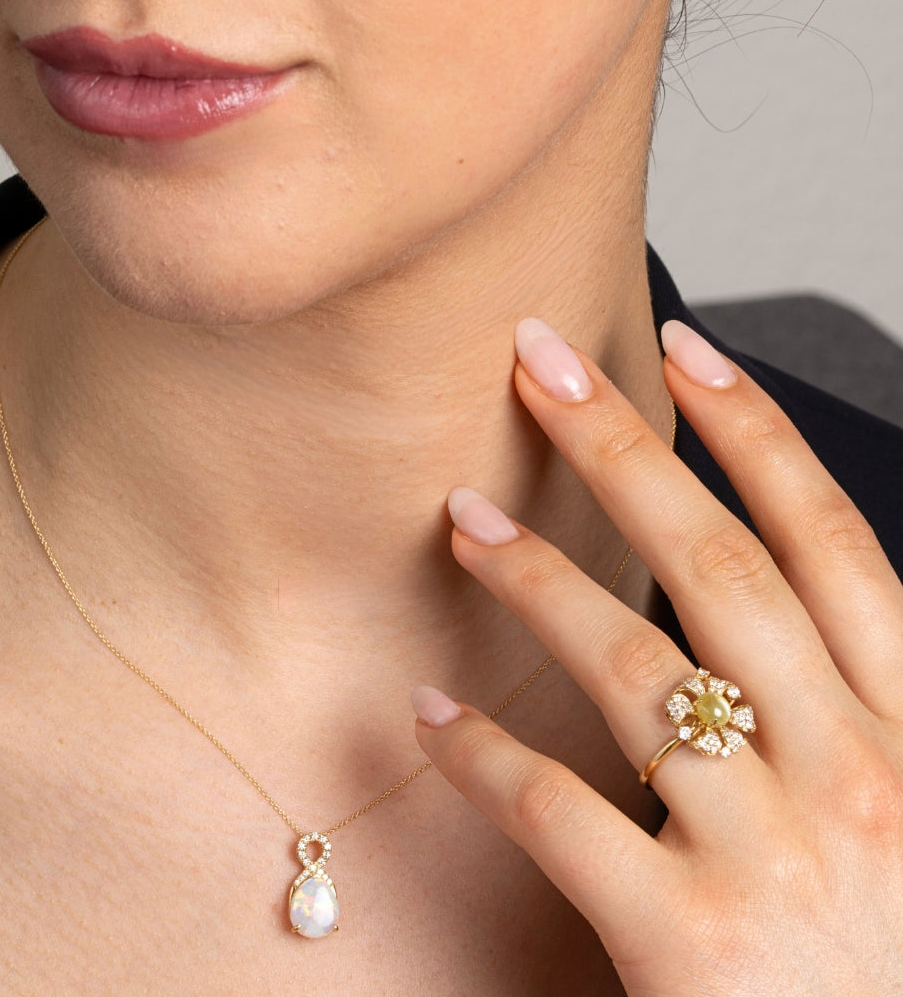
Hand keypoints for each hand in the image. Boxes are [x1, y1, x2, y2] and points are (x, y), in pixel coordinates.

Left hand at [412, 318, 902, 995]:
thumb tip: (774, 613)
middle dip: (627, 451)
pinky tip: (432, 716)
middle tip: (541, 368)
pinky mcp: (693, 947)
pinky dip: (487, 758)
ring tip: (461, 520)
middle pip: (720, 569)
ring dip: (538, 581)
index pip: (828, 543)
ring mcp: (777, 856)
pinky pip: (563, 816)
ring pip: (636, 669)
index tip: (682, 352)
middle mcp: (859, 774)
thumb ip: (852, 707)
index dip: (755, 434)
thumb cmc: (889, 957)